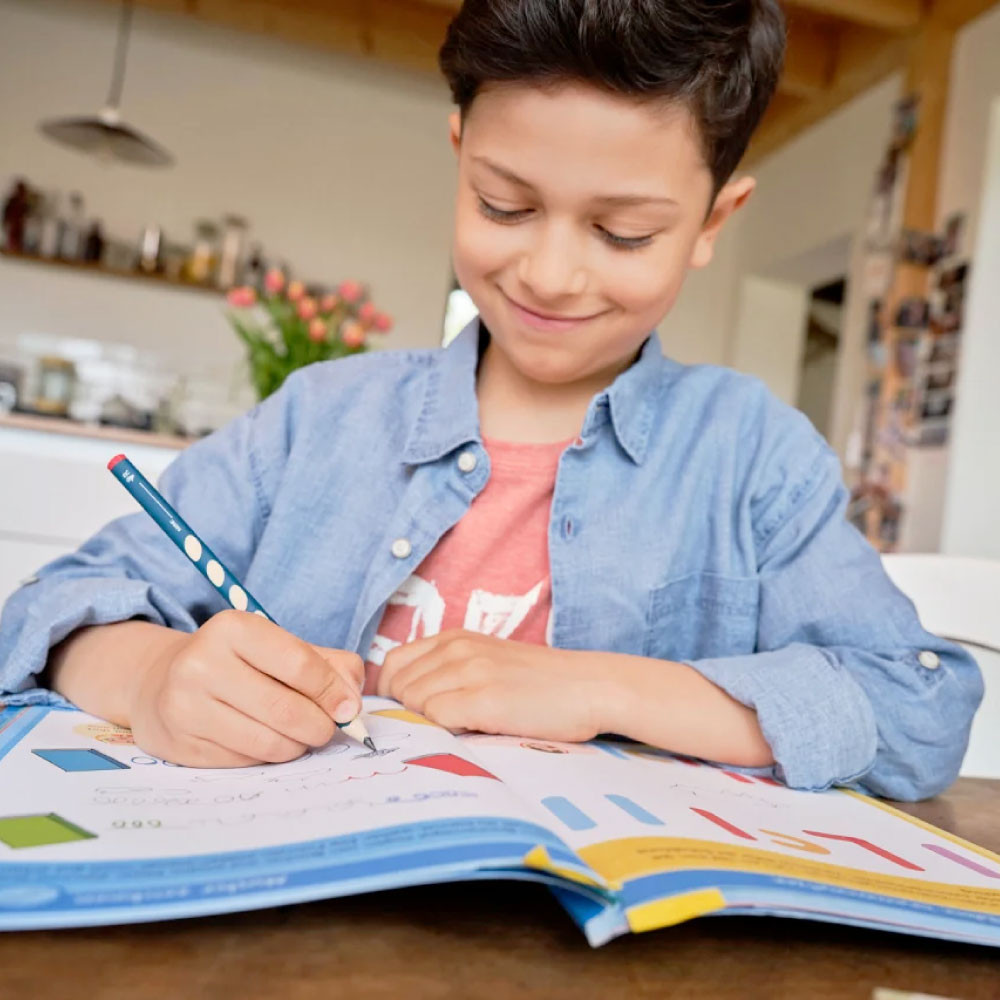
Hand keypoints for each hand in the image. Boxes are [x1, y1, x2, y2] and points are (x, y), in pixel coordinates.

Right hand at [127, 610, 363, 766]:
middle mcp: (202, 664)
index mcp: (233, 629)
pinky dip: (269, 756)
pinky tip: (265, 740)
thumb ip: (328, 666)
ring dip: (298, 745)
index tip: (349, 708)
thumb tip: (351, 704)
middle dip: (320, 726)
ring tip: (300, 735)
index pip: (299, 664)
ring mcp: (186, 706)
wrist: (162, 681)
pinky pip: (246, 761)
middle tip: (328, 729)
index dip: (332, 691)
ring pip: (268, 742)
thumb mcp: (280, 647)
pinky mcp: (181, 744)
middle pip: (286, 709)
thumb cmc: (238, 663)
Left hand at [376, 629, 613, 741]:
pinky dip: (444, 734)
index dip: (393, 694)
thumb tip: (406, 706)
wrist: (590, 687)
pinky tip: (471, 736)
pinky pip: (437, 720)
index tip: (411, 715)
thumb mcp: (488, 662)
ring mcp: (471, 672)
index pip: (391, 664)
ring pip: (414, 704)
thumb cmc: (541, 684)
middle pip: (398, 687)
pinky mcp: (485, 700)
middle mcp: (457, 648)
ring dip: (429, 724)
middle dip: (408, 713)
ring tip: (459, 732)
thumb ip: (449, 672)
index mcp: (455, 638)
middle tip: (437, 730)